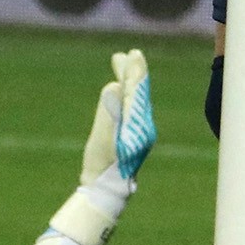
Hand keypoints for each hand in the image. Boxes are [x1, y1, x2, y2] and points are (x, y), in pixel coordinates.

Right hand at [84, 49, 156, 183]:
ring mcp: (136, 130)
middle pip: (138, 92)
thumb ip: (110, 111)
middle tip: (127, 54)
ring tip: (120, 65)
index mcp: (138, 124)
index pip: (138, 91)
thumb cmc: (102, 165)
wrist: (105, 190)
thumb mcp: (104, 137)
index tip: (133, 54)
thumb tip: (116, 85)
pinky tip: (118, 90)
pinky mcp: (128, 134)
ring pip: (134, 98)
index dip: (135, 71)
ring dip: (128, 80)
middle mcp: (141, 125)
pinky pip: (129, 107)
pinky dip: (124, 94)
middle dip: (132, 72)